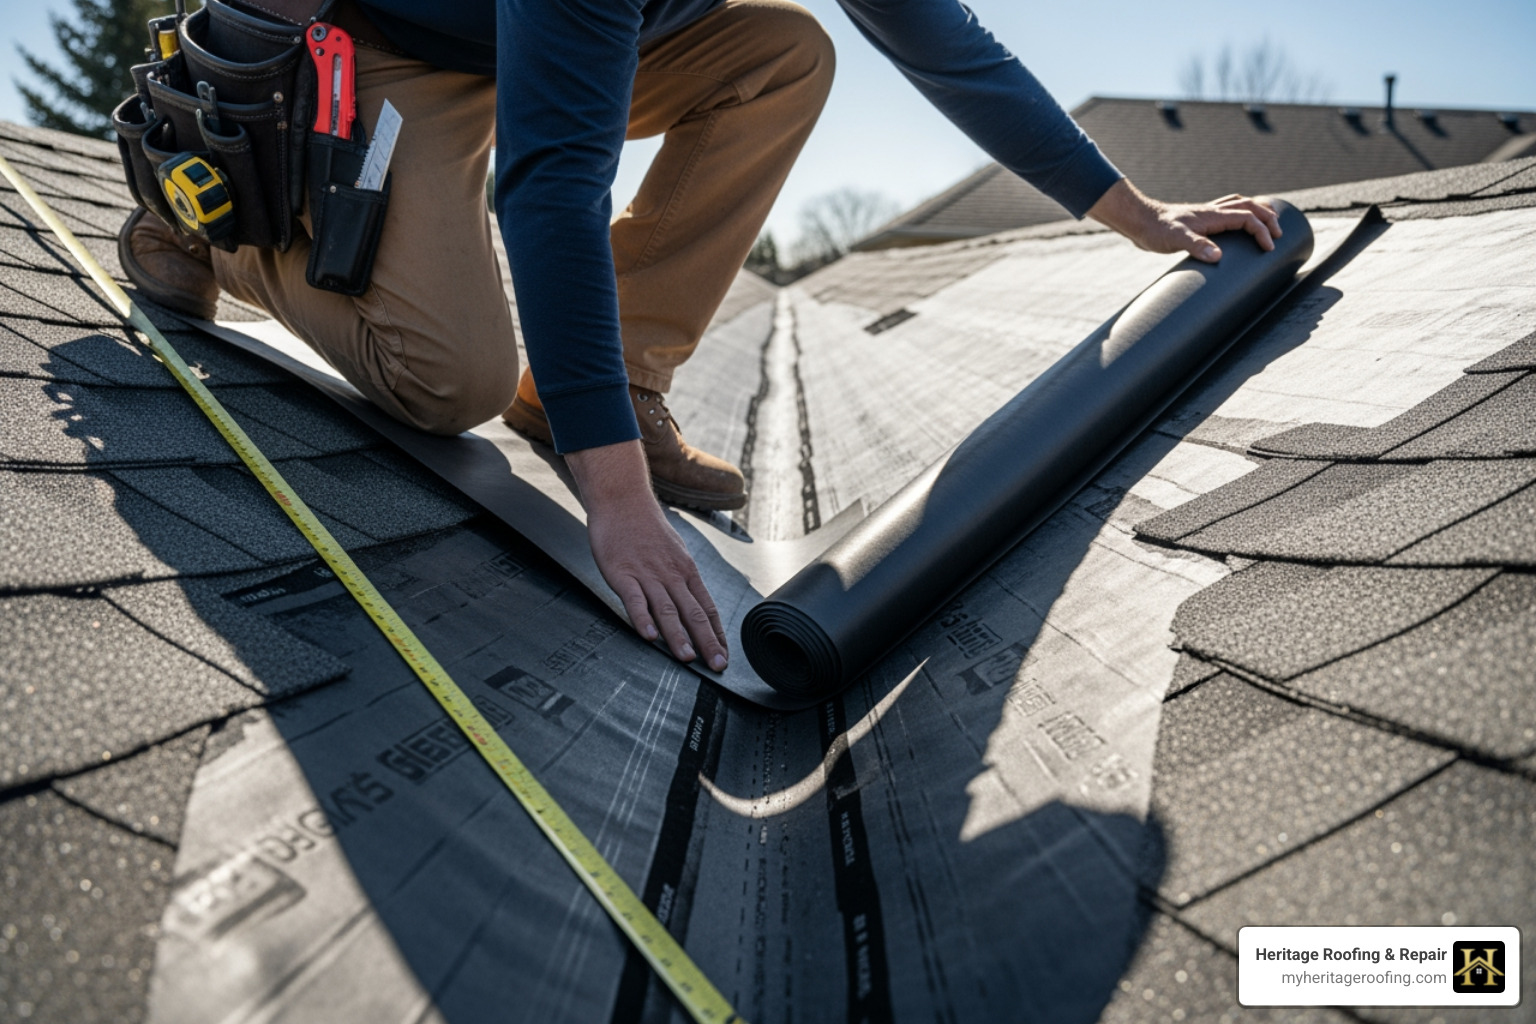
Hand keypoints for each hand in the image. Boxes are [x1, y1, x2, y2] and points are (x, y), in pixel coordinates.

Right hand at [566, 440, 728, 670]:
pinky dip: (643, 619)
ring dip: (679, 636)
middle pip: (693, 613)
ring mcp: (647, 574)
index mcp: (686, 572)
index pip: (707, 608)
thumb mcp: (674, 551)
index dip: (717, 634)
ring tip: (687, 658)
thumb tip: (692, 602)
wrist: (623, 500)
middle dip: (707, 642)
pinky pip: (635, 600)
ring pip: (667, 610)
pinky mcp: (622, 573)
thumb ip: (682, 578)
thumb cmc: (647, 528)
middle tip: (716, 666)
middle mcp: (671, 575)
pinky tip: (649, 636)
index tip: (724, 656)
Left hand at [1087, 179, 1280, 262]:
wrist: (1139, 221)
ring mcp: (1207, 214)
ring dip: (1257, 211)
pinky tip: (1236, 225)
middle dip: (1268, 219)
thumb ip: (1197, 246)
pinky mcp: (1199, 220)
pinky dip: (1239, 213)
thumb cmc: (1156, 230)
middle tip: (1279, 236)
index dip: (1262, 231)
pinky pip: (1227, 211)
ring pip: (1240, 205)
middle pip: (1250, 207)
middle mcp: (1213, 211)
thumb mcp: (1176, 240)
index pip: (1248, 218)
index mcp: (1213, 215)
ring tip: (1268, 222)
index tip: (1270, 248)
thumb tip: (1218, 257)